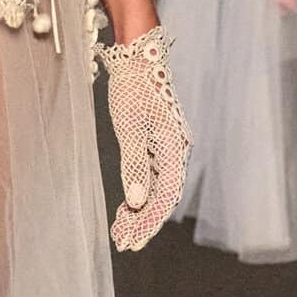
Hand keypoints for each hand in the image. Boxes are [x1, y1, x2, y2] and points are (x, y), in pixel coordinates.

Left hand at [97, 24, 191, 251]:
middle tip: (123, 242)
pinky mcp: (157, 138)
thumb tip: (138, 202)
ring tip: (121, 229)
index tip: (131, 243)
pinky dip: (137, 190)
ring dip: (139, 209)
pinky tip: (126, 204)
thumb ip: (135, 166)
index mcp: (175, 148)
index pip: (165, 197)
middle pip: (162, 195)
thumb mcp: (130, 128)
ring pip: (156, 186)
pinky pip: (150, 172)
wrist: (138, 53)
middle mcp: (176, 149)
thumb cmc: (133, 87)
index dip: (148, 223)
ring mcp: (167, 144)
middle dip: (142, 221)